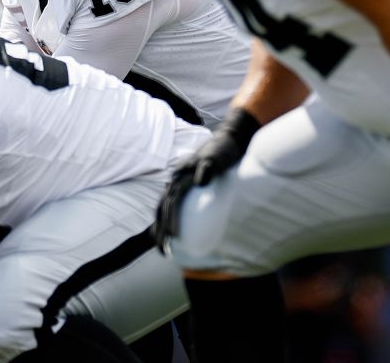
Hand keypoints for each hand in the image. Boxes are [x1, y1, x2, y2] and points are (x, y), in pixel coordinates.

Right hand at [153, 108, 260, 250]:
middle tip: (162, 251)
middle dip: (159, 230)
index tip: (173, 238)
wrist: (230, 139)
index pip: (169, 202)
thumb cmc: (223, 149)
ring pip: (165, 208)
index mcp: (179, 175)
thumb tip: (200, 182)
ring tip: (163, 247)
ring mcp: (180, 182)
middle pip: (162, 208)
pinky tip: (174, 232)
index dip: (169, 220)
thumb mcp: (216, 158)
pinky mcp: (188, 185)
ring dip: (161, 227)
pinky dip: (170, 219)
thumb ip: (208, 169)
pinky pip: (175, 205)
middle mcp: (176, 179)